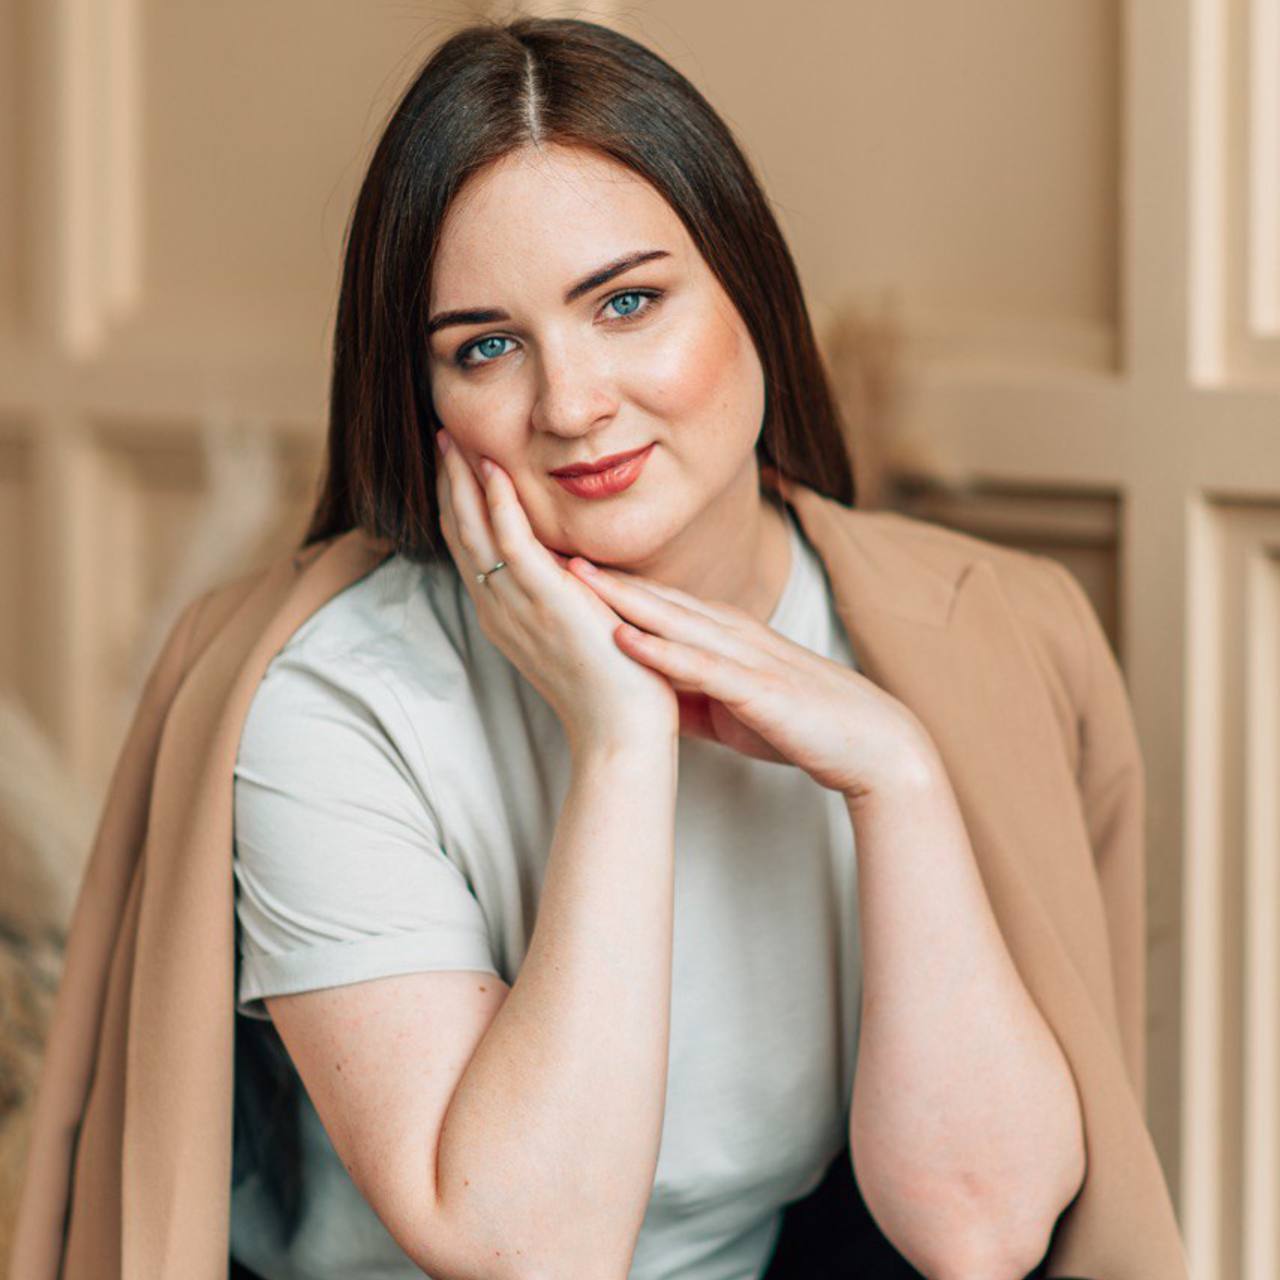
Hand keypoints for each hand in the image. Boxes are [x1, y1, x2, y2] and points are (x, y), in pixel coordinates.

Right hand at [433, 429, 678, 755]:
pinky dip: (498, 503)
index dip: (457, 503)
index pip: (470, 548)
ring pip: (474, 531)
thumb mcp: (574, 633)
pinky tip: (491, 469)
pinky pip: (511, 542)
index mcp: (504, 615)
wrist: (622, 732)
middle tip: (441, 435)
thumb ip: (560, 598)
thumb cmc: (611, 687)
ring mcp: (517, 606)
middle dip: (447, 482)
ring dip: (460, 481)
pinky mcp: (545, 602)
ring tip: (452, 438)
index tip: (454, 462)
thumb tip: (566, 568)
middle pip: (460, 533)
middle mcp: (499, 609)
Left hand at [566, 556, 934, 800]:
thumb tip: (646, 695)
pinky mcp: (759, 689)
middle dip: (601, 575)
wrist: (870, 744)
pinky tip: (627, 639)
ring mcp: (746, 657)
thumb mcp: (732, 705)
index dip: (606, 584)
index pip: (657, 602)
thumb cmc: (800, 724)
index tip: (556, 569)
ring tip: (572, 577)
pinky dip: (662, 651)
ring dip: (623, 598)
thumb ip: (690, 693)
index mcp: (724, 636)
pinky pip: (703, 666)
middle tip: (549, 548)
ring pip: (674, 619)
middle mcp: (731, 634)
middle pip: (657, 597)